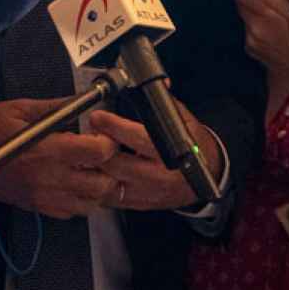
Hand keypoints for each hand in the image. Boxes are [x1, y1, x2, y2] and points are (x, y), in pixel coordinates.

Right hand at [0, 97, 117, 217]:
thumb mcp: (21, 109)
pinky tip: (74, 182)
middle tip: (103, 154)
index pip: (97, 152)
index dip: (109, 142)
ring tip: (90, 169)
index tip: (105, 134)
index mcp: (47, 150)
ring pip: (91, 203)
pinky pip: (72, 212)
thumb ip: (57, 107)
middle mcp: (49, 177)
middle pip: (102, 183)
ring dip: (98, 187)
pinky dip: (81, 200)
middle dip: (109, 169)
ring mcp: (45, 196)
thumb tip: (82, 100)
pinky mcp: (39, 206)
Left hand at [92, 106, 223, 209]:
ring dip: (90, 169)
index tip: (98, 117)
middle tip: (84, 133)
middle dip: (96, 148)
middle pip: (117, 165)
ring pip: (108, 185)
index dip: (114, 127)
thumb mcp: (185, 122)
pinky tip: (88, 172)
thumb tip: (161, 84)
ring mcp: (146, 194)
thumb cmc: (194, 147)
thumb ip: (167, 105)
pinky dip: (94, 186)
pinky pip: (108, 200)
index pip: (138, 139)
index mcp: (171, 154)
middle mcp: (158, 177)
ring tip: (81, 153)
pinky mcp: (137, 205)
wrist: (207, 179)